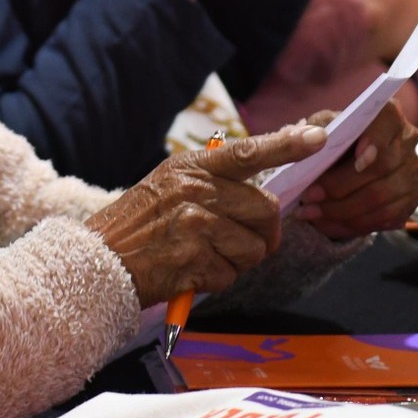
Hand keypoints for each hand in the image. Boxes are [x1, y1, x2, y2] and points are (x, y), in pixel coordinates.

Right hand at [86, 123, 327, 305]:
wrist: (99, 259)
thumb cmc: (139, 224)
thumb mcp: (169, 184)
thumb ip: (213, 182)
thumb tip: (266, 199)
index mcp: (192, 167)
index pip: (247, 152)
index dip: (285, 144)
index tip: (317, 137)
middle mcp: (196, 191)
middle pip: (265, 211)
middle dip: (262, 233)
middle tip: (238, 240)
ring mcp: (195, 225)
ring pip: (254, 249)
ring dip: (236, 260)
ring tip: (202, 255)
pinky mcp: (193, 261)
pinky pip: (231, 275)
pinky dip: (215, 280)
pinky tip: (190, 271)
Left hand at [295, 105, 417, 239]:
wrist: (344, 161)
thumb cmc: (331, 139)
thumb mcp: (319, 127)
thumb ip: (314, 128)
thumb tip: (315, 137)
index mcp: (388, 114)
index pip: (389, 122)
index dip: (376, 141)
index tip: (357, 160)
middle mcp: (408, 140)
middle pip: (382, 167)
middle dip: (341, 186)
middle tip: (309, 196)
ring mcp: (413, 171)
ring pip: (381, 198)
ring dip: (342, 210)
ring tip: (311, 213)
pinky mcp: (412, 199)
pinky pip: (385, 218)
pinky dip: (353, 224)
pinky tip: (328, 223)